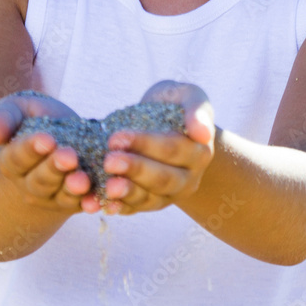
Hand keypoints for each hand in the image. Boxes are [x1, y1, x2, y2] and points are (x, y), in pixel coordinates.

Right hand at [0, 91, 98, 213]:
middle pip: (40, 180)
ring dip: (72, 189)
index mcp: (11, 161)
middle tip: (69, 155)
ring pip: (61, 195)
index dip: (31, 149)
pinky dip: (90, 203)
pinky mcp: (76, 201)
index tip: (46, 139)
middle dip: (54, 168)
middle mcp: (29, 184)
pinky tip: (97, 201)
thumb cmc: (34, 118)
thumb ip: (3, 119)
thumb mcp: (17, 109)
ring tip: (82, 180)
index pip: (17, 158)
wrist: (63, 134)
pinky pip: (83, 204)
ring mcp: (53, 195)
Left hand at [100, 81, 215, 215]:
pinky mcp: (151, 203)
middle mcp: (188, 178)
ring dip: (127, 193)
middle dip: (135, 170)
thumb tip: (203, 134)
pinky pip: (135, 208)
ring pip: (149, 198)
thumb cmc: (174, 103)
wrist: (162, 121)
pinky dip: (118, 208)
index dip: (145, 144)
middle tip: (109, 161)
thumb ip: (197, 110)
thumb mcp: (187, 96)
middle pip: (163, 179)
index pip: (172, 149)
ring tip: (107, 186)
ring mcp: (170, 194)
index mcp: (199, 152)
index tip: (117, 137)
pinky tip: (103, 205)